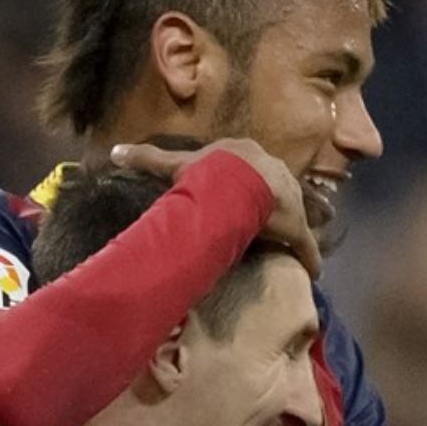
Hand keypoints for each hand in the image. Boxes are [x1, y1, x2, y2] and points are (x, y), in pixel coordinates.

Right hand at [111, 138, 323, 277]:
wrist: (239, 182)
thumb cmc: (210, 172)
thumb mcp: (176, 164)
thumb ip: (147, 158)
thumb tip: (114, 151)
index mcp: (246, 153)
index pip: (244, 165)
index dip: (239, 180)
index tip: (234, 195)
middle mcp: (272, 169)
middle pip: (270, 187)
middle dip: (266, 201)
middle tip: (258, 220)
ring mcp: (290, 196)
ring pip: (290, 210)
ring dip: (285, 225)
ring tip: (277, 242)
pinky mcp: (298, 226)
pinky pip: (304, 245)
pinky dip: (308, 258)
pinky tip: (312, 274)